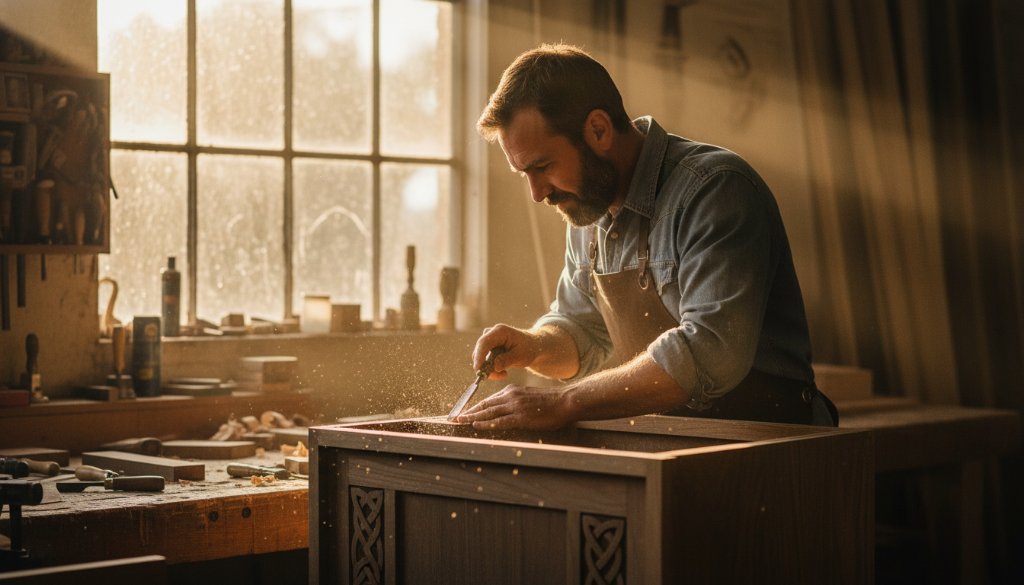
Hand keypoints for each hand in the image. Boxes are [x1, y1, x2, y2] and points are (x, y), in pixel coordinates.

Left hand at [453, 384, 571, 430]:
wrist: (565, 401)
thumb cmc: (551, 402)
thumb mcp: (529, 397)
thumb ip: (516, 402)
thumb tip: (506, 411)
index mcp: (512, 391)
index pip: (489, 400)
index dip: (475, 407)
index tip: (465, 412)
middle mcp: (510, 396)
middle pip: (484, 405)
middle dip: (468, 412)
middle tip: (455, 418)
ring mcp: (515, 406)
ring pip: (488, 412)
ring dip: (471, 417)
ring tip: (459, 422)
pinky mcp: (521, 417)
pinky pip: (499, 421)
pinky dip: (486, 424)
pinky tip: (476, 426)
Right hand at [471, 324, 541, 379]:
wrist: (532, 346)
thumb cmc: (528, 348)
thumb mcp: (521, 356)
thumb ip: (507, 360)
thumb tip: (494, 367)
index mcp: (500, 331)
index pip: (484, 343)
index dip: (479, 356)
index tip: (478, 369)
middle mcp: (491, 333)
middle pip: (480, 350)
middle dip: (485, 366)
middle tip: (498, 376)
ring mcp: (489, 340)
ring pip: (480, 357)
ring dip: (489, 369)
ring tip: (504, 374)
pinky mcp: (488, 348)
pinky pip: (484, 360)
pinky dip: (491, 368)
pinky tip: (503, 372)